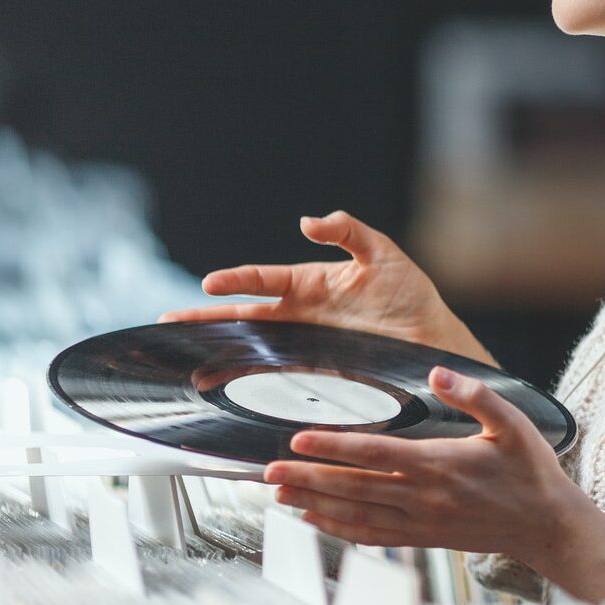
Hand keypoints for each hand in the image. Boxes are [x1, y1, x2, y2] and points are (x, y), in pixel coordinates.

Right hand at [157, 210, 497, 367]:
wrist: (434, 340)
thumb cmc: (411, 296)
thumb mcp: (382, 254)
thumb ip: (348, 232)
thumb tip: (309, 220)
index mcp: (311, 284)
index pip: (264, 279)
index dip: (237, 281)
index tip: (211, 284)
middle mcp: (302, 314)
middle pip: (245, 316)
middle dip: (206, 317)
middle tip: (170, 321)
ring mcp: (307, 344)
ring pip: (253, 346)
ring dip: (220, 350)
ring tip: (185, 355)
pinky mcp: (318, 370)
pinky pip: (278, 375)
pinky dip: (252, 379)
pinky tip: (228, 384)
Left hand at [263, 365, 590, 560]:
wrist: (546, 526)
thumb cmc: (531, 472)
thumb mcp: (513, 424)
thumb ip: (476, 396)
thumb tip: (439, 372)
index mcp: (440, 465)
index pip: (376, 454)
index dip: (335, 446)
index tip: (300, 438)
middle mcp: (423, 498)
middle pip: (354, 487)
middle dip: (308, 477)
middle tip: (270, 469)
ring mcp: (420, 522)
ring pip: (355, 514)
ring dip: (314, 504)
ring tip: (279, 493)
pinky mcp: (421, 538)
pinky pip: (370, 536)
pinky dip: (337, 530)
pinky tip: (313, 521)